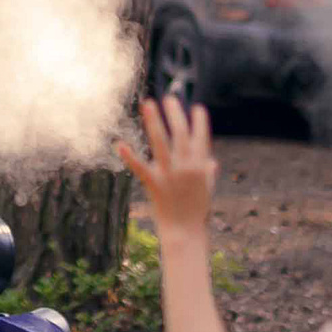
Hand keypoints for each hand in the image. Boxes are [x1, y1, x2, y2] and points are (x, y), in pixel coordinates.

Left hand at [115, 94, 218, 236]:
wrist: (185, 233)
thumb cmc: (197, 212)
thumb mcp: (207, 190)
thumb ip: (208, 173)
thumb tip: (211, 161)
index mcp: (201, 166)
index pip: (201, 138)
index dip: (199, 122)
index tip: (197, 108)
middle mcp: (186, 166)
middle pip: (181, 133)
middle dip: (175, 113)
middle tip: (169, 98)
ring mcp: (170, 174)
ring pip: (161, 142)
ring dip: (154, 121)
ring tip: (148, 103)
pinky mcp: (154, 183)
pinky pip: (140, 166)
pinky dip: (129, 155)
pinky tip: (119, 143)